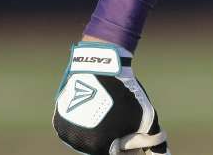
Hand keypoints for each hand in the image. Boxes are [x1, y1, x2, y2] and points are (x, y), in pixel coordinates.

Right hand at [53, 41, 169, 153]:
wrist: (101, 67)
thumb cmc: (126, 94)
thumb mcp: (146, 118)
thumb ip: (154, 141)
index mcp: (99, 146)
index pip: (118, 154)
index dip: (130, 144)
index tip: (135, 130)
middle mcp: (79, 142)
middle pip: (101, 147)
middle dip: (114, 138)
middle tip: (123, 120)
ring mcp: (66, 131)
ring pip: (87, 138)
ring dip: (99, 131)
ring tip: (110, 112)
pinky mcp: (58, 120)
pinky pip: (75, 128)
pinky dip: (85, 122)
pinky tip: (96, 108)